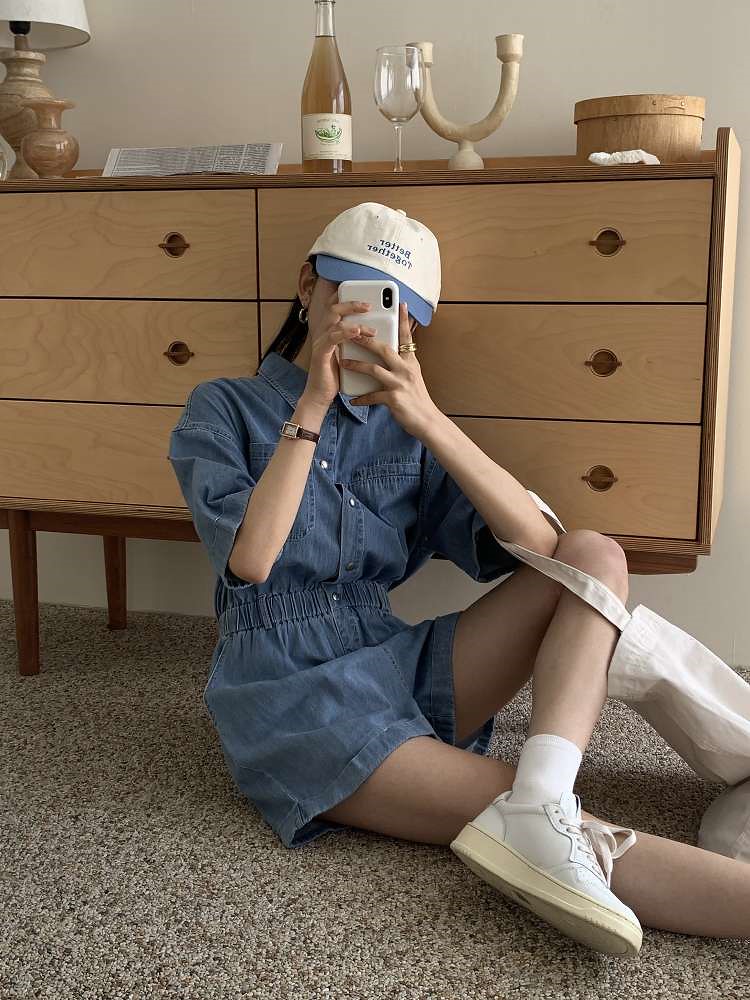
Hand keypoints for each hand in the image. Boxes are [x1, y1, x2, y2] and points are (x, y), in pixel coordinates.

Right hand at [301, 290, 377, 409]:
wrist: (321, 397)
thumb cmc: (336, 377)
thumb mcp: (349, 355)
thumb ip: (357, 342)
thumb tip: (377, 331)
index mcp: (330, 332)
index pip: (335, 307)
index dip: (346, 296)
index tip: (363, 293)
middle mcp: (323, 334)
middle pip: (333, 308)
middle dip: (352, 303)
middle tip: (370, 304)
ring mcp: (320, 342)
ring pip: (334, 320)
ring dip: (354, 319)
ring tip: (372, 327)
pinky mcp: (320, 354)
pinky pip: (332, 337)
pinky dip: (346, 332)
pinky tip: (358, 332)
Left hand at [340, 301, 439, 437]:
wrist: (427, 421)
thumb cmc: (417, 399)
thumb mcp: (413, 377)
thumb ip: (403, 364)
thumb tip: (392, 352)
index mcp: (411, 362)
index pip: (406, 338)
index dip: (403, 320)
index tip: (400, 304)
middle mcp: (406, 370)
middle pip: (383, 349)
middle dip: (365, 340)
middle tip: (351, 332)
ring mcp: (400, 384)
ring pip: (374, 369)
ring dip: (356, 365)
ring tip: (343, 362)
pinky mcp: (394, 399)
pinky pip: (372, 396)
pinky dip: (361, 398)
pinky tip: (352, 399)